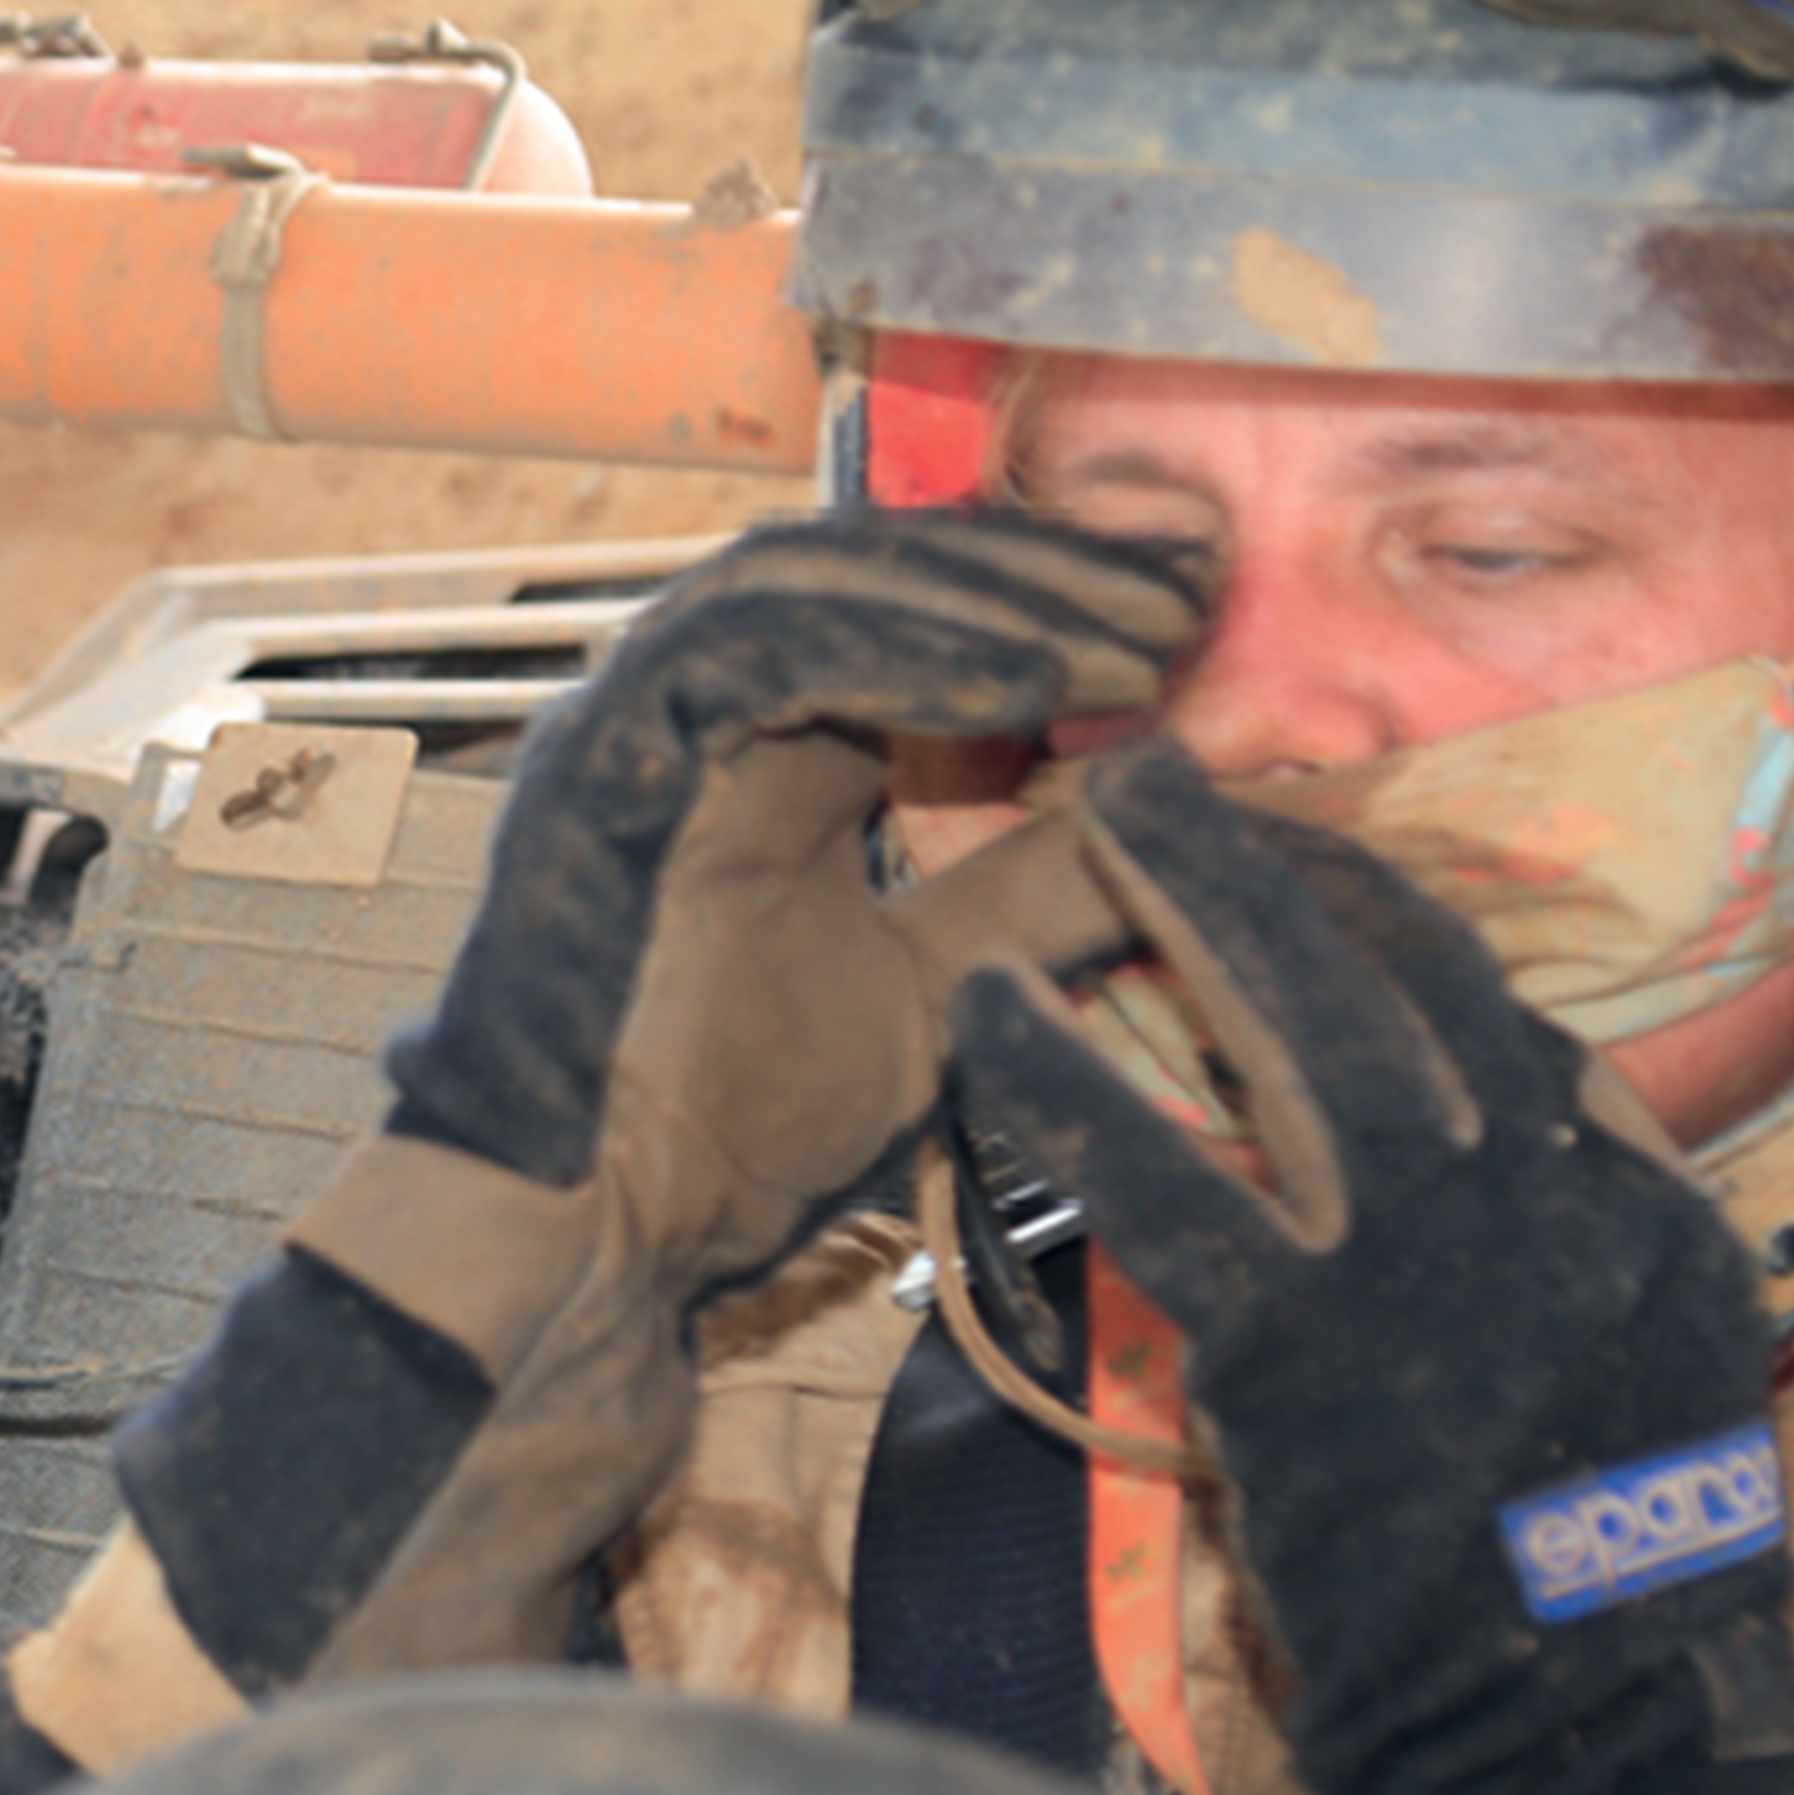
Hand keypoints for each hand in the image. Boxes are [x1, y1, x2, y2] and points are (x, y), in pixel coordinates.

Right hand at [158, 514, 1210, 1689]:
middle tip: (1186, 591)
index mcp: (753, 758)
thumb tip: (1182, 815)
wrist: (603, 1229)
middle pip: (860, 565)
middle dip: (1033, 566)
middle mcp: (682, 718)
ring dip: (980, 597)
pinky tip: (1028, 688)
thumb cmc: (736, 1130)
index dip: (1044, 590)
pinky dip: (896, 650)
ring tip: (1127, 645)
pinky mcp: (602, 766)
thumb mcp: (945, 990)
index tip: (1191, 609)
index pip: (899, 613)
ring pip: (801, 580)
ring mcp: (631, 731)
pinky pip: (749, 655)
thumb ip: (1038, 897)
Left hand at [950, 738, 1781, 1794]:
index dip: (1359, 899)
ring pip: (1301, 1033)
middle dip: (1268, 854)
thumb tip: (1535, 1088)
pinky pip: (1165, 1184)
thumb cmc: (1589, 1553)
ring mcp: (1424, 1266)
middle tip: (1153, 767)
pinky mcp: (1303, 1354)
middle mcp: (1538, 1194)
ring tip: (1079, 816)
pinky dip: (1068, 1088)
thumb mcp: (1636, 1343)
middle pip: (1393, 970)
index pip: (1477, 994)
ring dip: (1184, 906)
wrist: (1577, 1725)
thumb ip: (1581, 1203)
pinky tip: (989, 1016)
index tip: (1270, 836)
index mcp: (1613, 1188)